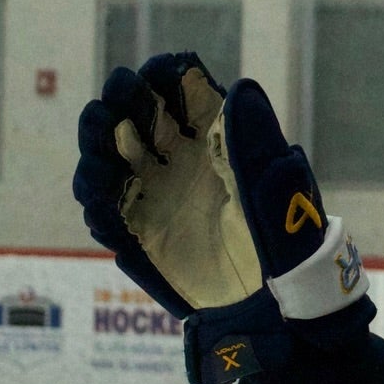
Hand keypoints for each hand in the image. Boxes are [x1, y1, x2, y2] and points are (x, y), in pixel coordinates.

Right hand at [73, 52, 371, 383]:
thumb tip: (242, 86)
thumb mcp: (276, 188)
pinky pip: (104, 208)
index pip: (181, 91)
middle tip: (116, 105)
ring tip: (102, 158)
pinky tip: (100, 200)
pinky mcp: (137, 231)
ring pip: (109, 156)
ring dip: (97, 147)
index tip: (154, 75)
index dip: (163, 77)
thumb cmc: (287, 241)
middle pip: (135, 114)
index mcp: (217, 136)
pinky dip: (95, 200)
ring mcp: (155, 193)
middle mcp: (180, 158)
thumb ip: (255, 141)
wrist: (275, 308)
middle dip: (120, 103)